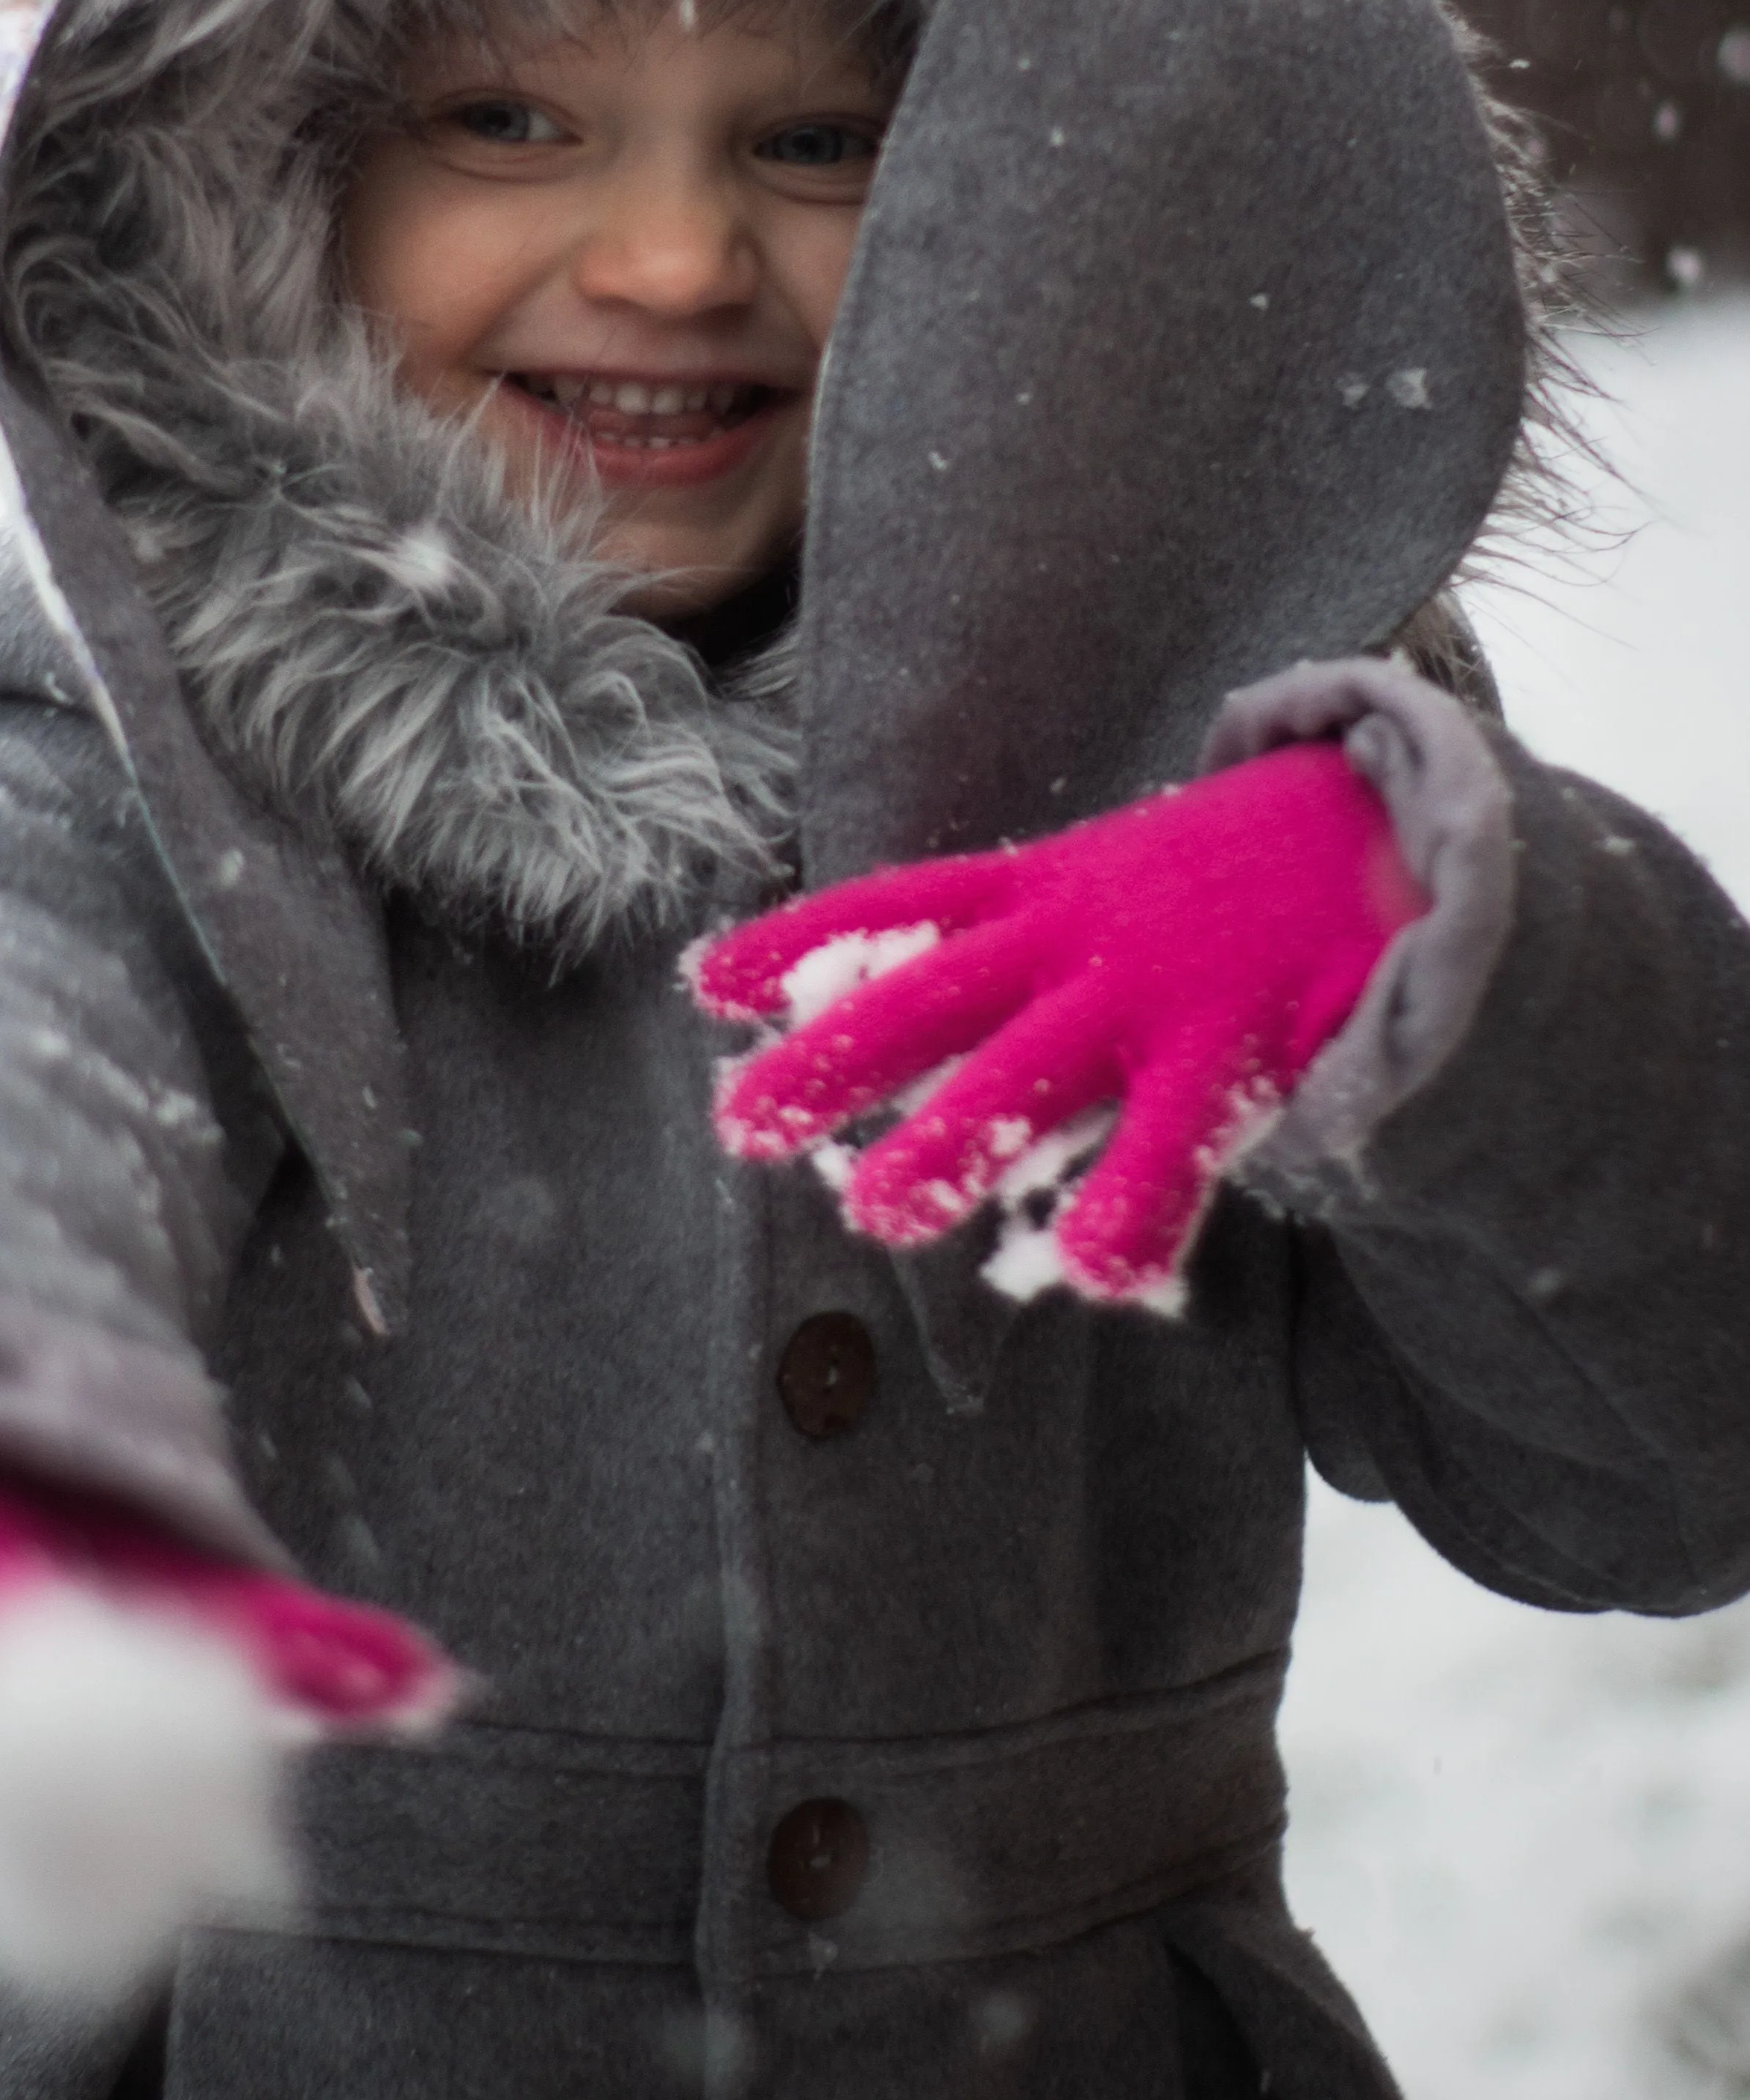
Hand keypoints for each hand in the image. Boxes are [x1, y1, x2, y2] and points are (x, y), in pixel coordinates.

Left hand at [693, 742, 1426, 1307]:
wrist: (1390, 829)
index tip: (708, 983)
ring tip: (874, 1209)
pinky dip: (1132, 1210)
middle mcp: (1080, 938)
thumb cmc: (1226, 884)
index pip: (900, 909)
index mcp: (1046, 888)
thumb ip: (1027, 951)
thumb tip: (916, 1020)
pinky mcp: (1239, 1048)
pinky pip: (1175, 1145)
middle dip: (831, 1060)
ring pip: (1030, 1078)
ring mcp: (1153, 993)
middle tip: (738, 1121)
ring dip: (950, 1144)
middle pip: (929, 998)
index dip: (801, 943)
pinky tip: (1087, 1271)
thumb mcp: (1110, 885)